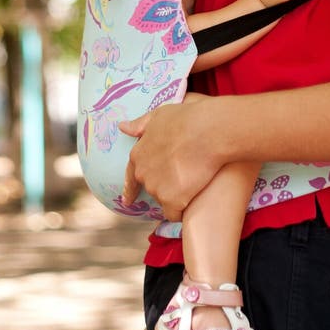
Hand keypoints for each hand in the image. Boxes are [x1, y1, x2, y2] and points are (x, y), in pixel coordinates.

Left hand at [119, 96, 219, 221]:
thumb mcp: (159, 116)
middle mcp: (143, 174)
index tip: (128, 200)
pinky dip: (182, 210)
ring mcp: (156, 188)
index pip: (131, 176)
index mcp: (138, 154)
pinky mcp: (171, 200)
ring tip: (192, 179)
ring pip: (164, 199)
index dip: (131, 188)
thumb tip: (122, 127)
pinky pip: (174, 213)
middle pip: (151, 187)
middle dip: (164, 185)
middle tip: (182, 175)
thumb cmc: (186, 119)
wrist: (207, 132)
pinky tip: (192, 198)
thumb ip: (139, 125)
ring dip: (175, 195)